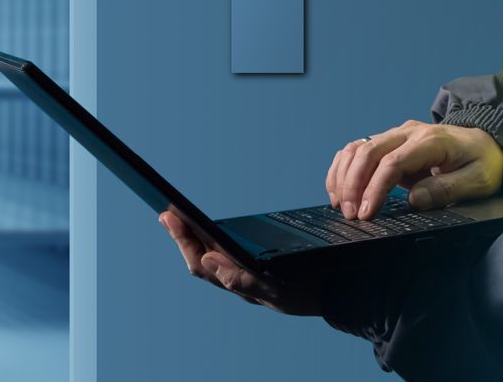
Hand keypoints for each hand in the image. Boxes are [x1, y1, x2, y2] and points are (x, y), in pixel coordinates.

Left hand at [158, 209, 322, 314]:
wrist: (337, 292)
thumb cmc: (307, 290)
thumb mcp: (277, 290)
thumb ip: (242, 279)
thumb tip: (206, 260)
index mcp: (240, 282)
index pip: (202, 263)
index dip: (183, 240)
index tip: (168, 215)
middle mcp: (238, 279)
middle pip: (201, 258)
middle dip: (182, 236)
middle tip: (165, 211)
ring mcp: (246, 273)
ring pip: (211, 257)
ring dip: (193, 237)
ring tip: (178, 216)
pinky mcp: (255, 266)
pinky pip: (227, 253)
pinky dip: (212, 239)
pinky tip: (206, 227)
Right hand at [326, 120, 502, 219]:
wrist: (485, 140)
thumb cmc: (482, 162)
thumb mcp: (478, 180)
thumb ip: (446, 189)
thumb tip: (414, 199)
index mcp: (430, 141)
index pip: (393, 162)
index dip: (375, 188)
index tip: (367, 212)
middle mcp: (408, 133)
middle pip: (368, 152)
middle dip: (353, 184)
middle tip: (350, 214)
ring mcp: (396, 134)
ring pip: (357, 147)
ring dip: (344, 176)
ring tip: (341, 204)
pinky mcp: (389, 141)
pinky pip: (357, 149)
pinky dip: (343, 167)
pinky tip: (338, 189)